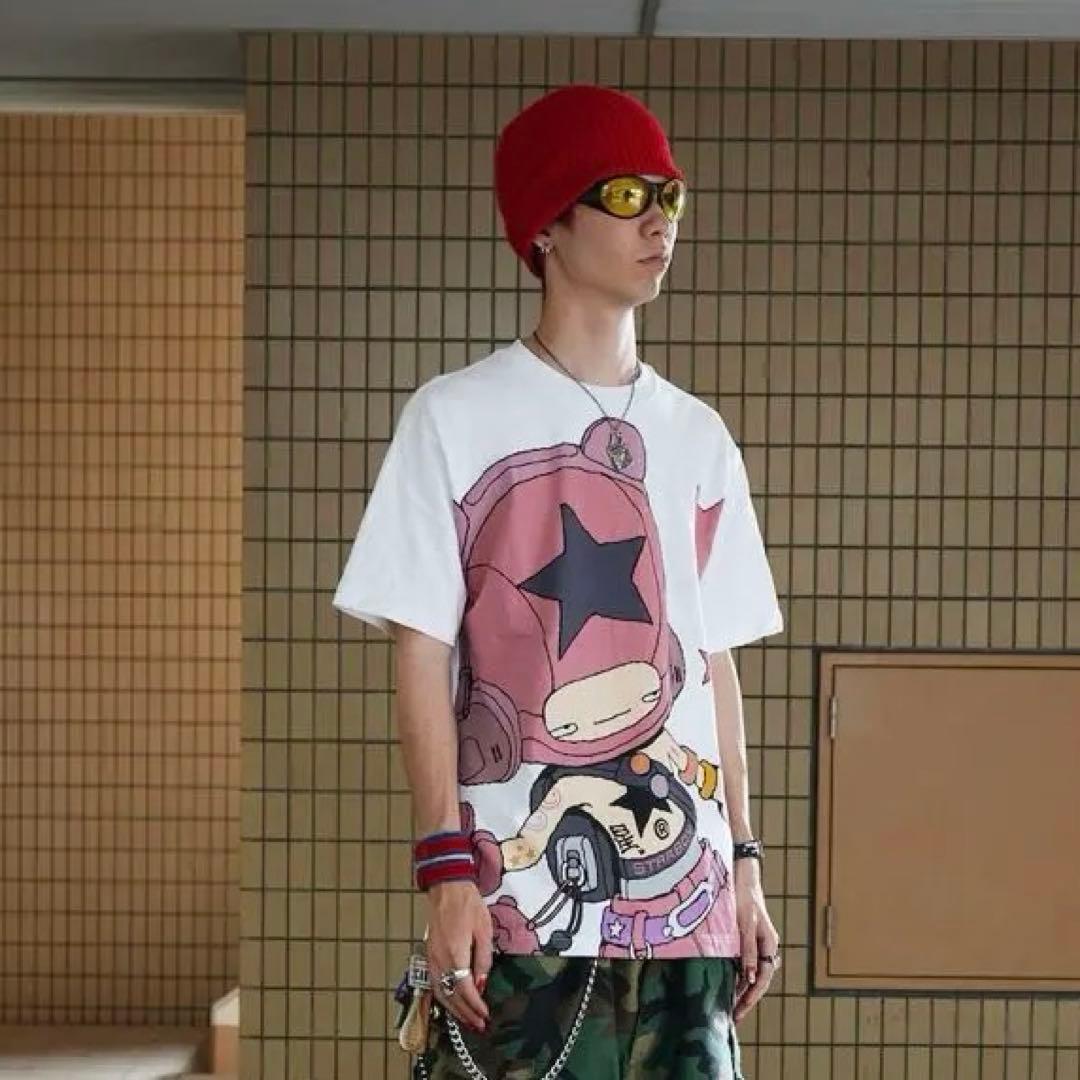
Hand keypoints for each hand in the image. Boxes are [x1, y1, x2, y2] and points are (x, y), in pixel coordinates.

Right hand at [425, 880, 492, 1033]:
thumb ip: (483, 960)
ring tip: (467, 1020)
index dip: (475, 1005)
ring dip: (454, 1010)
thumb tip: (481, 984)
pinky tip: (453, 1003)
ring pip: (440, 992)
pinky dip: (444, 998)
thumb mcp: (484, 930)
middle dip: (465, 1014)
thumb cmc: (468, 905)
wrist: (447, 888)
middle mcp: (440, 960)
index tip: (485, 1015)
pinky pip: (434, 984)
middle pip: (451, 995)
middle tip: (479, 1025)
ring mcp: (432, 958)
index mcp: (455, 953)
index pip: (464, 989)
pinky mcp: (429, 955)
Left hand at [732, 859, 780, 1023]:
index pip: (764, 977)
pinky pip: (747, 964)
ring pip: (753, 974)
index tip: (741, 1009)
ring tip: (732, 1008)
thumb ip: (748, 949)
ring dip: (743, 990)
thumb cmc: (744, 897)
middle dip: (748, 999)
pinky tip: (730, 985)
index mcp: (769, 943)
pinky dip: (740, 977)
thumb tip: (752, 977)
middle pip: (760, 979)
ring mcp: (758, 943)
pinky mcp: (748, 939)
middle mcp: (766, 946)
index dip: (753, 995)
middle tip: (735, 1017)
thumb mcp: (745, 923)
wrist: (743, 875)